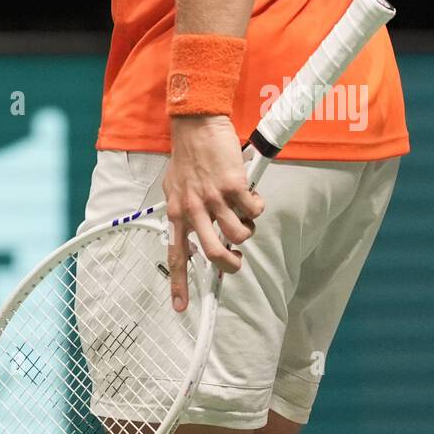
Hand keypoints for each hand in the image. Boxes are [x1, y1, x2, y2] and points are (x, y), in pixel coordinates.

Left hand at [164, 115, 264, 310]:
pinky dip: (258, 207)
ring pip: (240, 234)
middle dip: (230, 265)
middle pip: (213, 254)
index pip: (175, 255)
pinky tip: (251, 194)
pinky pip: (255, 210)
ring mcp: (214, 198)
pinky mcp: (234, 186)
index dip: (179, 285)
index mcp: (177, 212)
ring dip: (248, 229)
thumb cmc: (187, 155)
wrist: (196, 125)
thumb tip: (190, 234)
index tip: (180, 308)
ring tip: (244, 213)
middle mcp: (194, 209)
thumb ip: (184, 210)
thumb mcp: (175, 186)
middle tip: (236, 261)